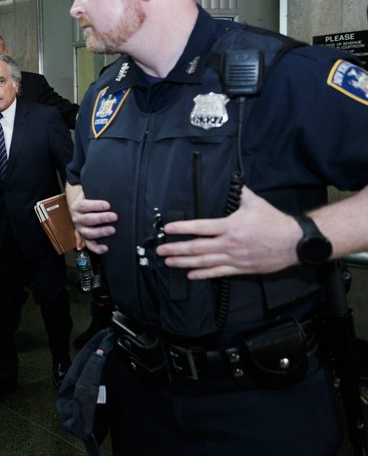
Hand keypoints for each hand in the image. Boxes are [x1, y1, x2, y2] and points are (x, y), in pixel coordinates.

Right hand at [69, 190, 117, 254]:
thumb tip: (111, 187)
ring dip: (100, 232)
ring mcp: (81, 230)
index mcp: (77, 207)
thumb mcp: (88, 193)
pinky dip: (97, 248)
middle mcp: (77, 219)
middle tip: (114, 216)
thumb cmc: (89, 199)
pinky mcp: (85, 238)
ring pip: (88, 233)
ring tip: (112, 230)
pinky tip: (106, 248)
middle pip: (88, 219)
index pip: (85, 206)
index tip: (108, 205)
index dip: (96, 205)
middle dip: (101, 218)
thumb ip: (96, 191)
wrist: (79, 209)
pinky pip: (90, 245)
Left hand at [156, 186, 300, 278]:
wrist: (294, 243)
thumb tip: (234, 181)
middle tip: (160, 249)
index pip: (200, 227)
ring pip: (203, 262)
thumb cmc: (274, 222)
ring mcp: (233, 258)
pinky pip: (218, 273)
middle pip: (196, 247)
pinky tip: (190, 275)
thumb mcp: (256, 203)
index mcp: (230, 226)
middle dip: (176, 248)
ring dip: (184, 262)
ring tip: (169, 262)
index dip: (182, 228)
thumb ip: (241, 193)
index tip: (167, 229)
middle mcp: (228, 243)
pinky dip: (203, 274)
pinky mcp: (240, 269)